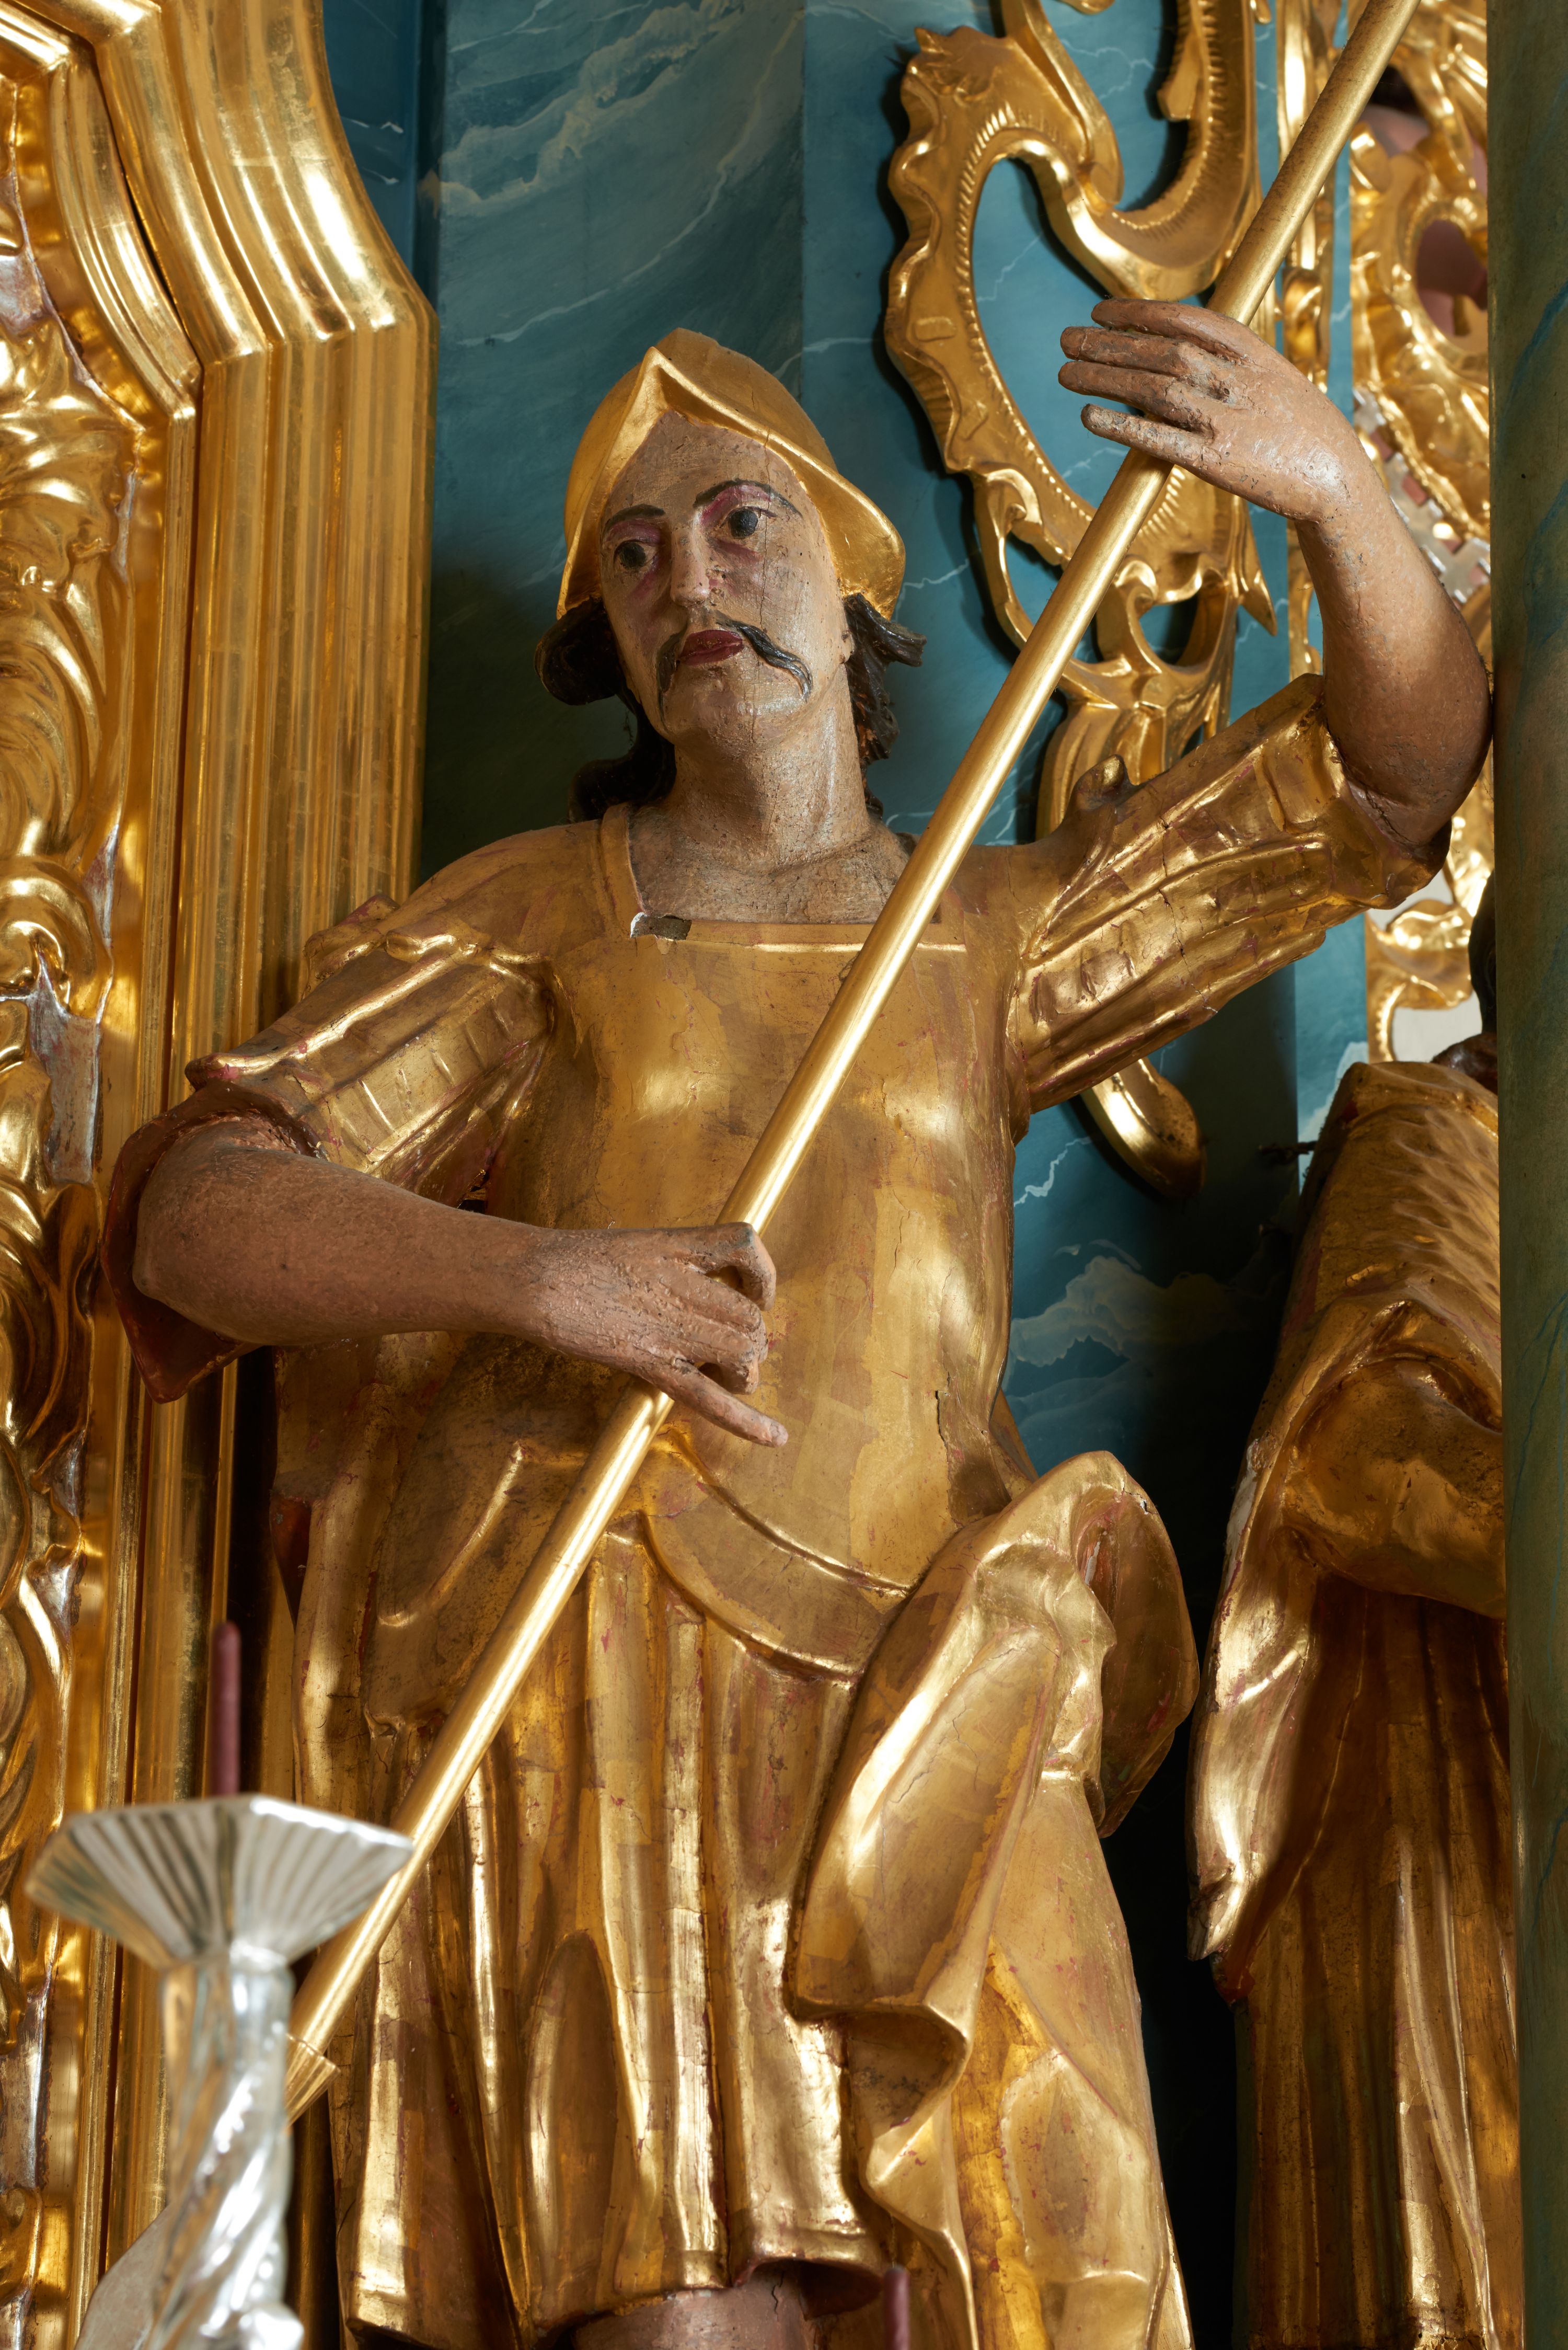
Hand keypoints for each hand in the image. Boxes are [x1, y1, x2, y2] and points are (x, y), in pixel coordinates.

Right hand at [518, 1221, 784, 1446]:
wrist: (535, 1279)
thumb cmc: (573, 1263)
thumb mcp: (634, 1246)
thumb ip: (672, 1266)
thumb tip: (701, 1293)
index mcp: (677, 1247)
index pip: (746, 1245)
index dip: (762, 1274)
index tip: (753, 1291)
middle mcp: (681, 1284)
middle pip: (750, 1315)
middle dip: (749, 1340)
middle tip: (726, 1350)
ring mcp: (667, 1324)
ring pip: (743, 1351)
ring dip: (743, 1372)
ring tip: (724, 1376)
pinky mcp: (649, 1361)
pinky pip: (709, 1396)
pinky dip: (747, 1421)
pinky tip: (775, 1437)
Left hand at [1058, 299, 1366, 526]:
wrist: (1335, 477)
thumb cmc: (1300, 428)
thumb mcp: (1273, 377)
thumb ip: (1230, 360)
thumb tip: (1177, 349)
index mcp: (1252, 353)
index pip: (1185, 321)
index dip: (1139, 313)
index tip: (1100, 310)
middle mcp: (1237, 379)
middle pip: (1161, 351)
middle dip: (1109, 342)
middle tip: (1066, 339)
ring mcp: (1227, 419)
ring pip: (1154, 388)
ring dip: (1105, 377)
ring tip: (1065, 371)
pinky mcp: (1217, 462)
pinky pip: (1160, 439)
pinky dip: (1122, 426)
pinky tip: (1089, 416)